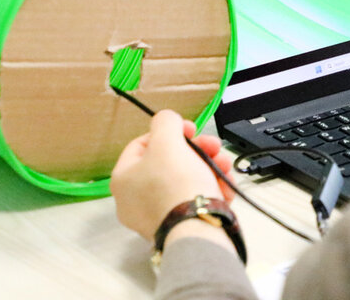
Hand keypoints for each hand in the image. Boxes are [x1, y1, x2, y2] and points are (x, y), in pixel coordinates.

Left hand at [111, 109, 234, 240]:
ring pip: (184, 181)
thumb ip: (165, 122)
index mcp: (123, 178)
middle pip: (168, 162)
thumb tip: (167, 120)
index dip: (169, 131)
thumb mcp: (167, 140)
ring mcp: (155, 215)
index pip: (143, 144)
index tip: (192, 129)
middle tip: (215, 147)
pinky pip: (192, 200)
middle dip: (197, 150)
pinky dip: (210, 190)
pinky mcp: (177, 226)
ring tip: (226, 168)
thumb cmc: (176, 183)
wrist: (195, 229)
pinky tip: (224, 187)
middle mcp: (133, 199)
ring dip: (209, 168)